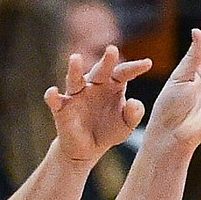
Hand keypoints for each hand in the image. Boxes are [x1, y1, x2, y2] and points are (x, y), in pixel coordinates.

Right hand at [45, 44, 151, 165]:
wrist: (87, 149)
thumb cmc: (108, 131)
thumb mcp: (125, 126)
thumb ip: (133, 114)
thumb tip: (134, 102)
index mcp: (112, 85)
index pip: (123, 72)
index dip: (135, 68)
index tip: (148, 64)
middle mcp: (93, 85)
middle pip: (100, 70)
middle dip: (106, 60)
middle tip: (113, 50)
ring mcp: (76, 94)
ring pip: (75, 79)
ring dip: (74, 69)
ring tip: (75, 58)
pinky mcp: (62, 108)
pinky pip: (55, 100)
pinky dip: (52, 96)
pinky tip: (52, 93)